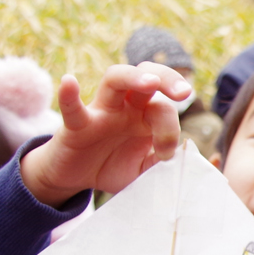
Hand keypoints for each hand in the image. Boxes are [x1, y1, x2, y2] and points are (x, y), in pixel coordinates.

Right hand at [20, 62, 190, 205]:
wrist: (78, 177)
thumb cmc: (113, 166)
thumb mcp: (143, 170)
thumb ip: (159, 164)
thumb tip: (178, 155)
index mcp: (145, 116)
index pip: (164, 108)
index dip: (170, 130)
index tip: (166, 156)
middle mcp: (125, 107)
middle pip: (147, 76)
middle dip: (168, 78)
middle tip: (185, 92)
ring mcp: (101, 112)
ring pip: (115, 79)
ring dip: (133, 77)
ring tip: (151, 82)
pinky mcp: (76, 125)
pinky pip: (73, 108)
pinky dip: (68, 95)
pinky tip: (68, 81)